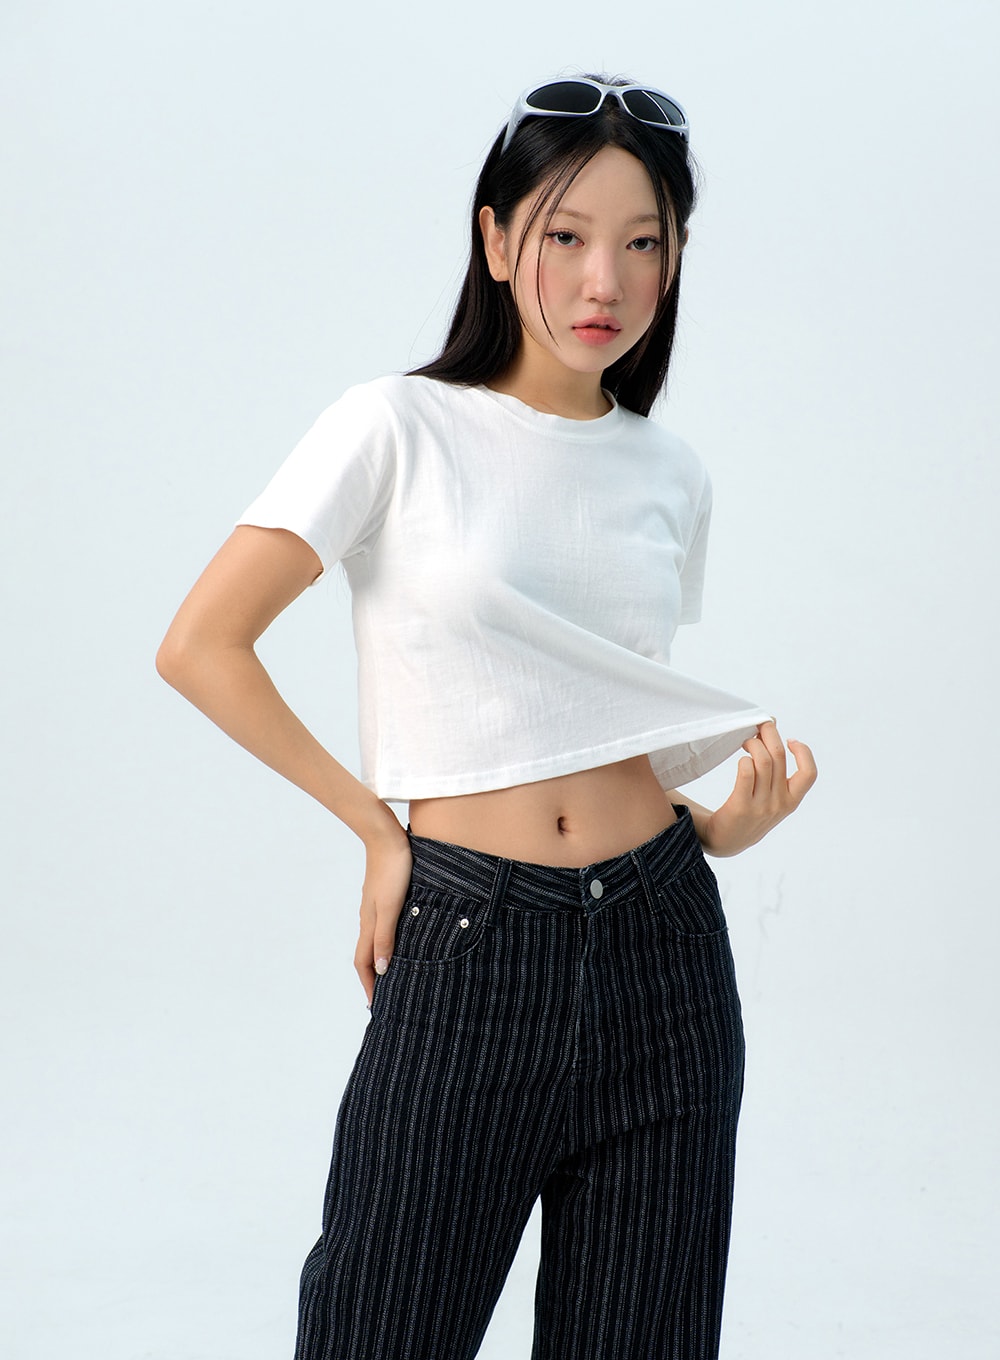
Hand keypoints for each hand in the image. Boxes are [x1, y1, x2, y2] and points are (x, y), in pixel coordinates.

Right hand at [354, 823, 412, 1005]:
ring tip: (389, 974)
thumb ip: (386, 937)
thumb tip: (382, 969)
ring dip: (378, 960)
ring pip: (373, 940)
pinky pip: (381, 926)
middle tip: (382, 997)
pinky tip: (397, 939)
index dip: (369, 985)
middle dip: (372, 978)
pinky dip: (385, 941)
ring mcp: (373, 905)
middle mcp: (368, 917)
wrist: (386, 835)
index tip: (375, 1006)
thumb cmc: (393, 869)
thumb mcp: (392, 907)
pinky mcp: (382, 894)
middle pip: (366, 954)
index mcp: (369, 923)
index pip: (364, 962)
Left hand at [700, 721, 816, 856]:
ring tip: (745, 741)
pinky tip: (741, 759)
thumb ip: (775, 769)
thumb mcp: (771, 796)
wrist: (726, 841)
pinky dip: (744, 760)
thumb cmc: (750, 811)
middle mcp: (779, 803)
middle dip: (769, 733)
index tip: (790, 741)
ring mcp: (761, 806)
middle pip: (779, 757)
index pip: (809, 774)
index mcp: (791, 801)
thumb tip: (774, 724)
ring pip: (762, 761)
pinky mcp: (740, 807)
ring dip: (753, 743)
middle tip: (758, 726)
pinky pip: (746, 773)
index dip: (803, 752)